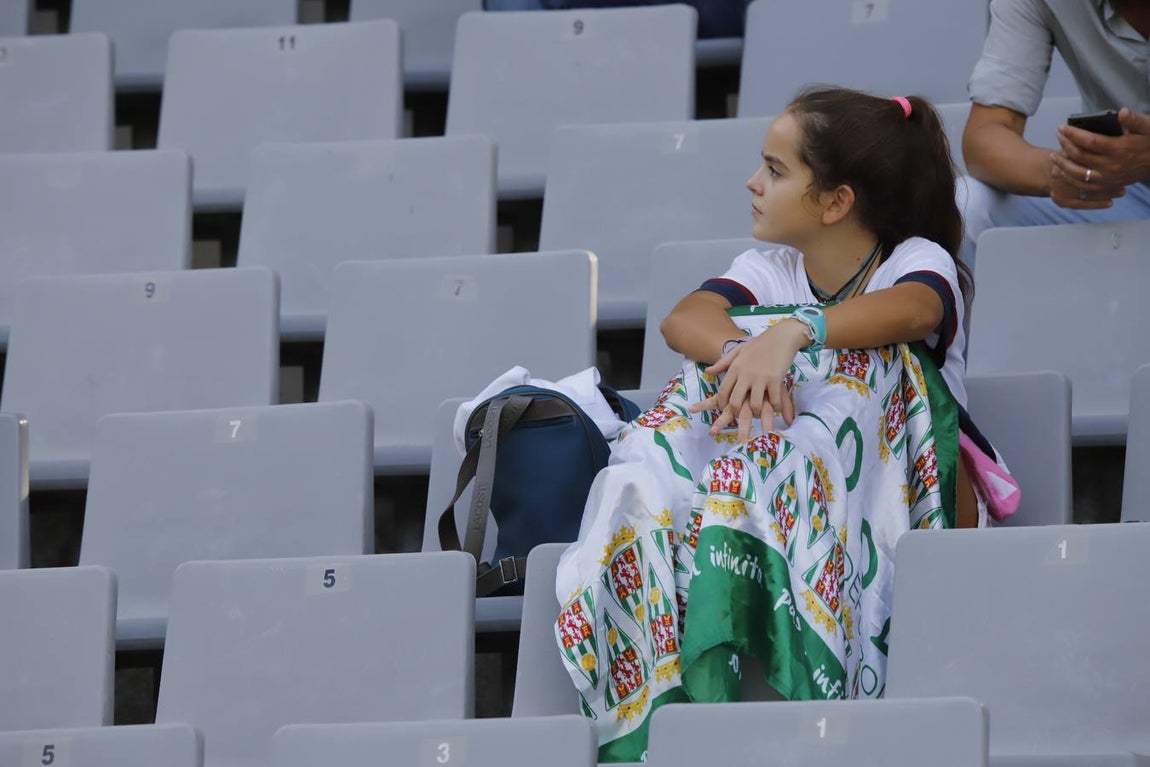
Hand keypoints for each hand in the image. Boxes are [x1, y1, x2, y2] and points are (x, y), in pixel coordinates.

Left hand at [688, 319, 807, 440]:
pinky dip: (775, 407)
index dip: (722, 404)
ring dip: (757, 413)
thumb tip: (707, 372)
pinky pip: (773, 401)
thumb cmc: (760, 343)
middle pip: (736, 402)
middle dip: (736, 413)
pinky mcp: (776, 379)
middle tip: (741, 416)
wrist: (782, 335)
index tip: (724, 409)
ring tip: (759, 413)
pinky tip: (776, 406)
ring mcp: (761, 377)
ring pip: (755, 406)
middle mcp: (746, 374)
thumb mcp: (739, 350)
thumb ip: (723, 363)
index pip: (723, 391)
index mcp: (735, 367)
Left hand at [1050, 108, 1149, 207]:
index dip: (1073, 134)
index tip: (1062, 127)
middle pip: (1080, 156)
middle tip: (1057, 134)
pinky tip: (1062, 172)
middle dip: (1065, 144)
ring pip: (1078, 174)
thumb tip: (1122, 112)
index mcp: (1119, 149)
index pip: (1089, 141)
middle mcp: (1111, 165)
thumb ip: (1135, 120)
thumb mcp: (1148, 127)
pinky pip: (1083, 186)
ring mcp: (1108, 178)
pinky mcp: (1106, 186)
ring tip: (1053, 155)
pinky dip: (1070, 179)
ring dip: (1063, 164)